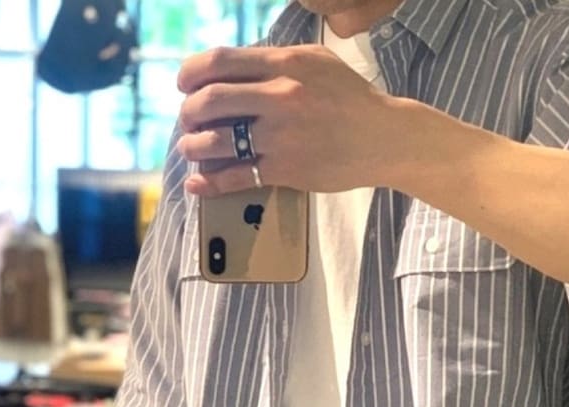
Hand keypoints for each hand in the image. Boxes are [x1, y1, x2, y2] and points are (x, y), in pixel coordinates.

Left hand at [176, 44, 396, 195]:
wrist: (383, 138)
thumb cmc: (351, 98)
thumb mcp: (317, 62)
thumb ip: (276, 60)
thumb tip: (235, 67)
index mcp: (283, 62)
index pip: (219, 61)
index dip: (190, 74)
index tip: (184, 85)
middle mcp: (279, 95)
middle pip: (210, 100)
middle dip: (188, 113)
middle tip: (188, 121)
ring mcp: (281, 134)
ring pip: (218, 141)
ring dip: (193, 147)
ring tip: (191, 149)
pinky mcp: (286, 169)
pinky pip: (237, 176)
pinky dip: (210, 183)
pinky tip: (197, 184)